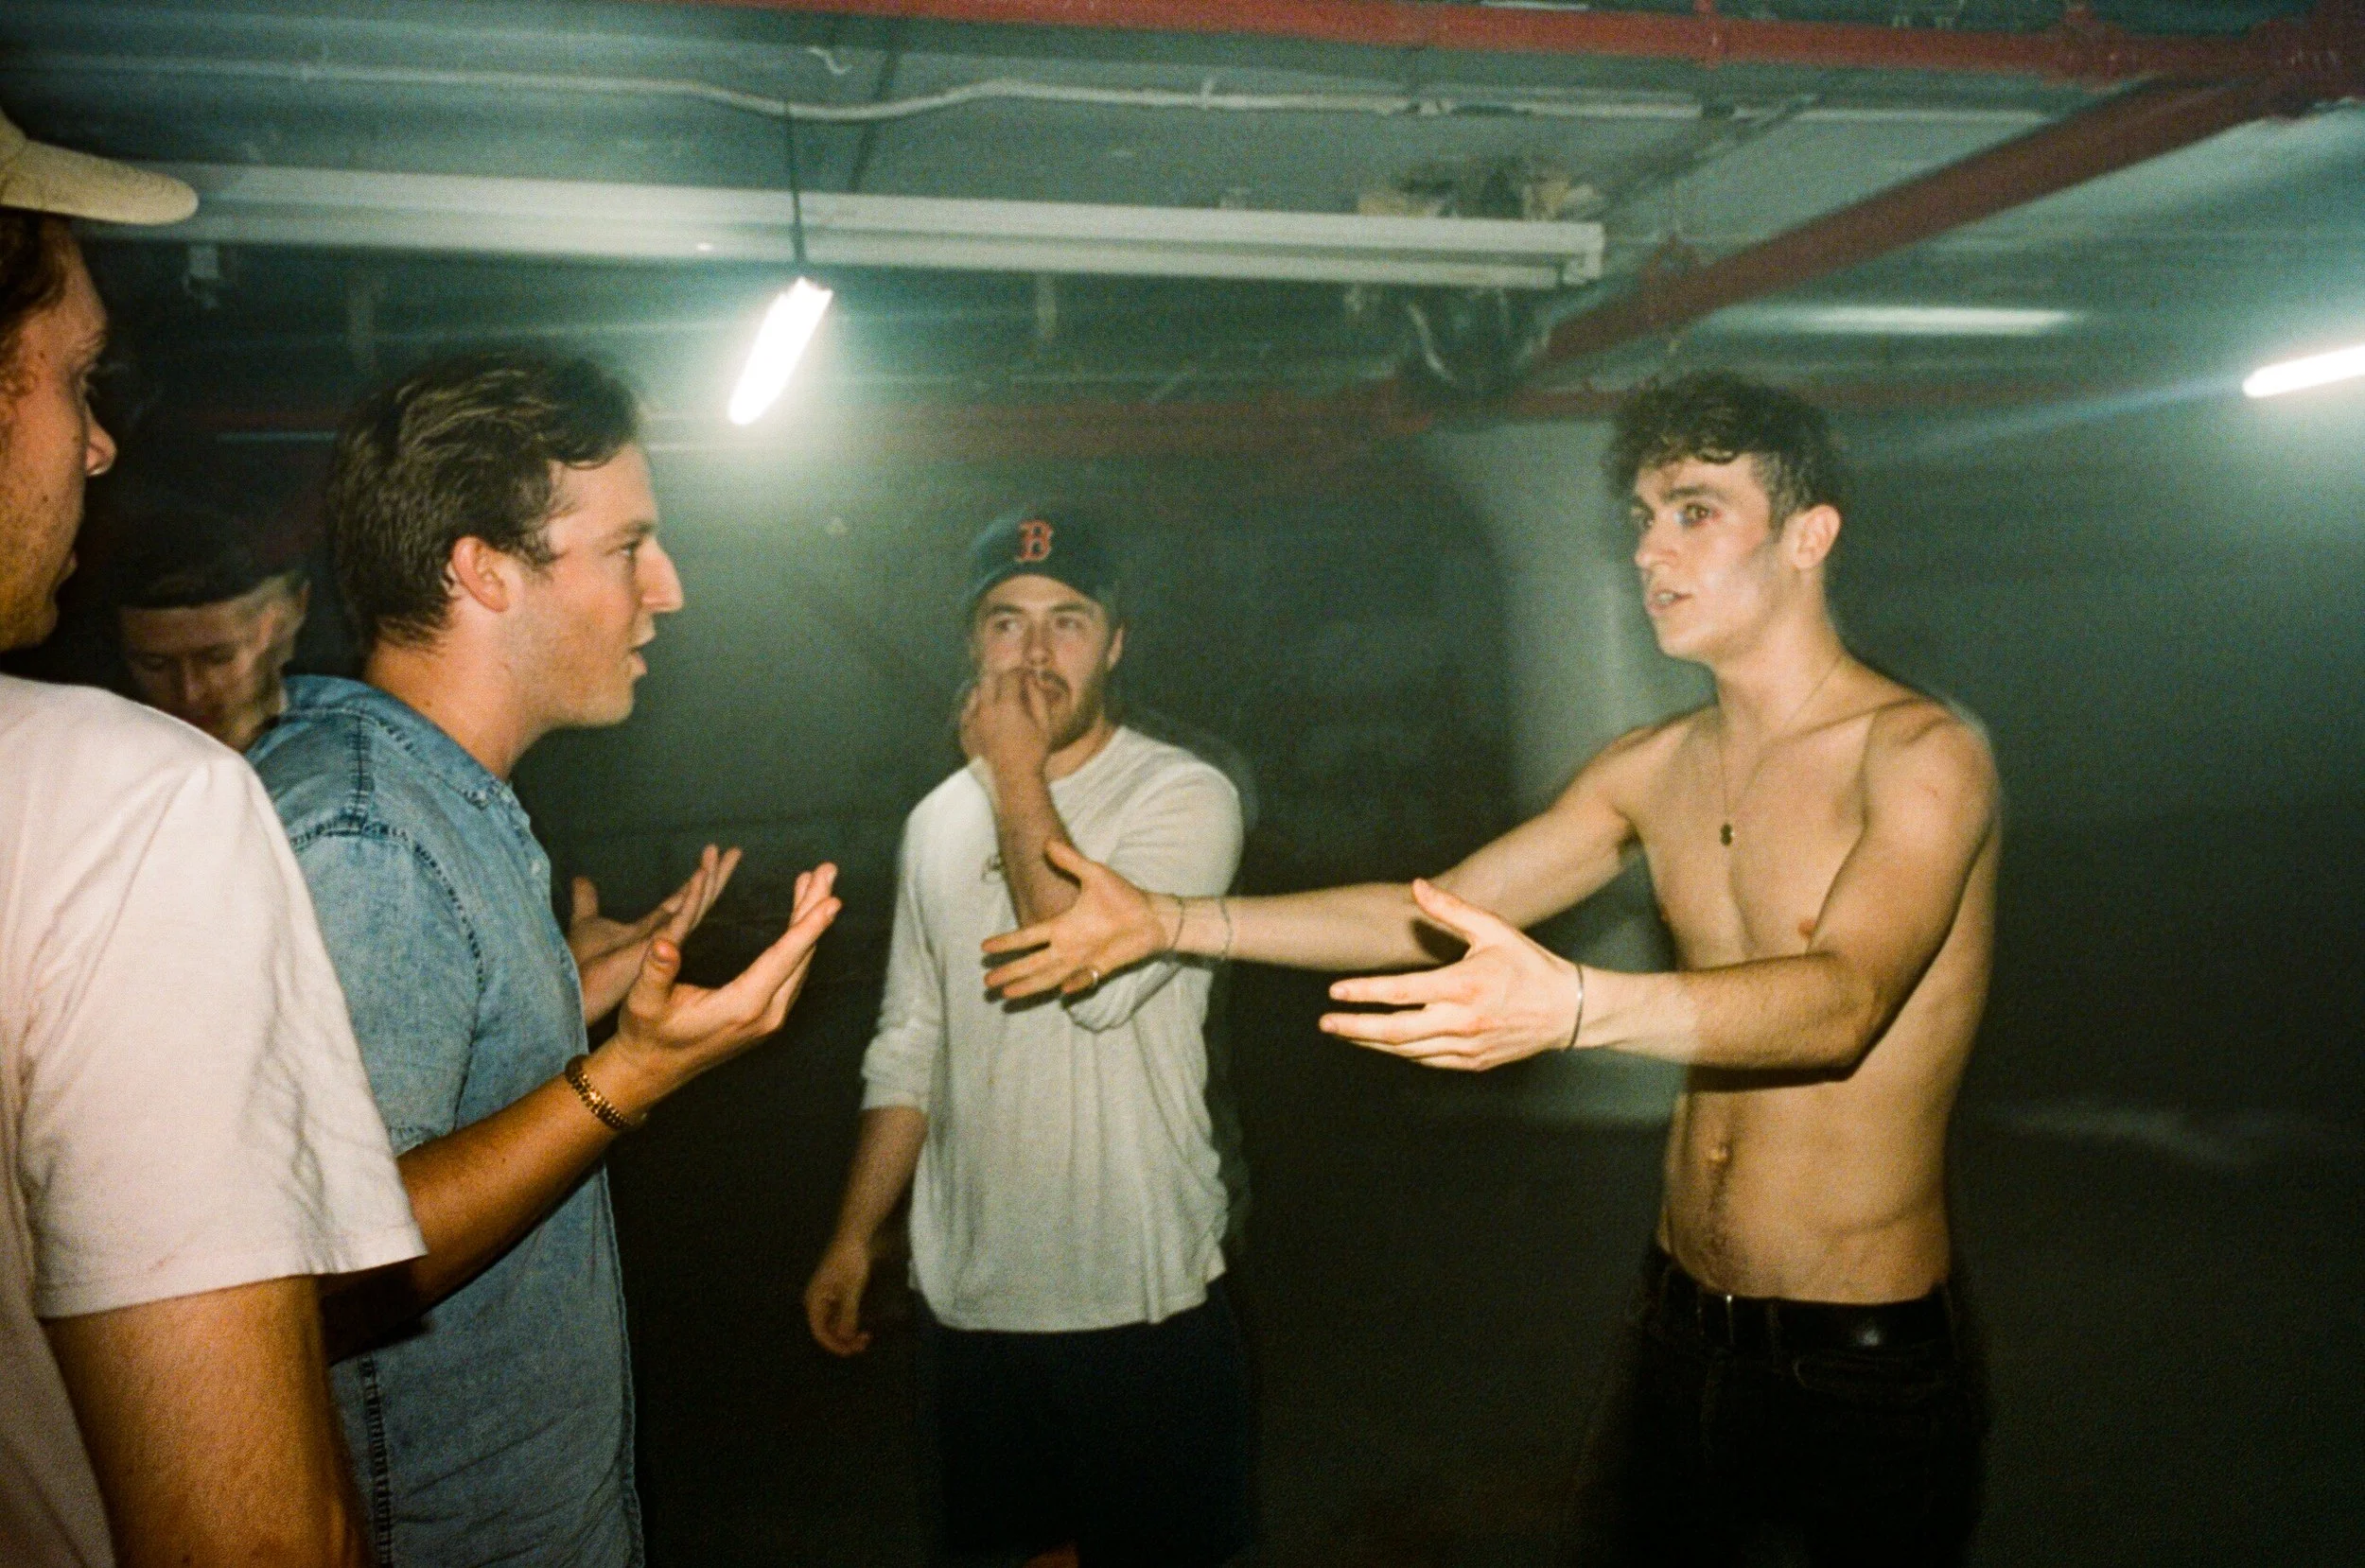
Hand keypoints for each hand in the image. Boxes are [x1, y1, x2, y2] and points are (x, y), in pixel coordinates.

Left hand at [568, 846, 742, 1022]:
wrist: (575, 989)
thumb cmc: (582, 963)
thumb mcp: (586, 922)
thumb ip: (587, 901)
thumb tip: (580, 878)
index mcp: (654, 927)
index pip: (684, 898)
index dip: (700, 877)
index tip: (715, 854)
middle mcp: (666, 934)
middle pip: (699, 899)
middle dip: (717, 875)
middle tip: (736, 851)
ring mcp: (666, 941)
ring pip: (697, 906)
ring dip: (710, 879)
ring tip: (723, 854)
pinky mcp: (660, 947)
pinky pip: (683, 919)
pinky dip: (694, 897)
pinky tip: (702, 876)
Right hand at [595, 863, 841, 1110]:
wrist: (650, 1071)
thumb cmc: (645, 1034)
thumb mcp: (642, 1003)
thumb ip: (655, 973)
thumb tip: (664, 945)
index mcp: (742, 1007)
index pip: (783, 959)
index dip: (809, 928)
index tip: (834, 901)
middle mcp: (766, 1014)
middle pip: (801, 955)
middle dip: (814, 909)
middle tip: (828, 870)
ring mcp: (771, 1018)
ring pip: (801, 963)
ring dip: (809, 921)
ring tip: (815, 882)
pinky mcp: (768, 1017)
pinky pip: (793, 972)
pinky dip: (800, 940)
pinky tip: (799, 917)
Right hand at [804, 1236, 873, 1356]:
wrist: (853, 1237)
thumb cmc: (850, 1261)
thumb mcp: (851, 1289)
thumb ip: (847, 1314)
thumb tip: (845, 1337)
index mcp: (814, 1301)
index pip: (819, 1332)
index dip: (835, 1345)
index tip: (852, 1351)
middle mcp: (816, 1302)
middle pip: (826, 1329)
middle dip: (844, 1340)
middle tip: (864, 1343)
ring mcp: (826, 1298)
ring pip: (834, 1323)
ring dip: (848, 1332)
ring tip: (866, 1336)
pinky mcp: (835, 1293)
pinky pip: (839, 1314)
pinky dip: (850, 1322)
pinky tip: (862, 1325)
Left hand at [959, 669, 1055, 776]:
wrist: (1012, 783)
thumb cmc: (1033, 755)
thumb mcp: (1044, 725)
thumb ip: (1038, 698)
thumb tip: (1032, 681)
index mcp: (1007, 706)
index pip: (1011, 676)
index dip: (1020, 673)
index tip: (1025, 676)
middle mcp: (986, 710)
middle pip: (988, 679)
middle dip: (1001, 678)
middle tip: (1011, 685)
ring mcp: (972, 722)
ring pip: (974, 694)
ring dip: (986, 691)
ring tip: (997, 699)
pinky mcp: (964, 734)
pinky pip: (966, 712)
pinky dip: (975, 708)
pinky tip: (985, 715)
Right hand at [981, 839, 1164, 998]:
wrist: (1151, 914)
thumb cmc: (1123, 896)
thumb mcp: (1094, 874)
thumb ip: (1070, 860)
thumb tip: (1047, 843)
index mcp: (1063, 926)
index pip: (1028, 936)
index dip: (1008, 942)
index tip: (985, 946)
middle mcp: (1068, 946)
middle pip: (1032, 962)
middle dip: (1010, 972)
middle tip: (987, 982)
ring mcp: (1084, 958)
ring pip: (1050, 976)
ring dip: (1030, 985)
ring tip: (1007, 995)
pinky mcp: (1102, 966)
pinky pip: (1085, 978)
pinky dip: (1075, 984)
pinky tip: (1062, 993)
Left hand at [1319, 879, 1583, 1070]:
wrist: (1567, 1011)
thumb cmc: (1528, 964)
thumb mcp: (1493, 930)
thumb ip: (1451, 909)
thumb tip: (1417, 886)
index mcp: (1464, 985)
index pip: (1401, 991)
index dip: (1364, 993)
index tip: (1335, 992)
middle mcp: (1462, 1021)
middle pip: (1395, 1031)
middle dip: (1355, 1028)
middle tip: (1325, 1023)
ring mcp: (1466, 1047)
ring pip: (1408, 1050)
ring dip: (1372, 1043)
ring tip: (1345, 1033)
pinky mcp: (1472, 1062)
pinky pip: (1427, 1061)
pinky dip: (1401, 1053)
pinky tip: (1383, 1044)